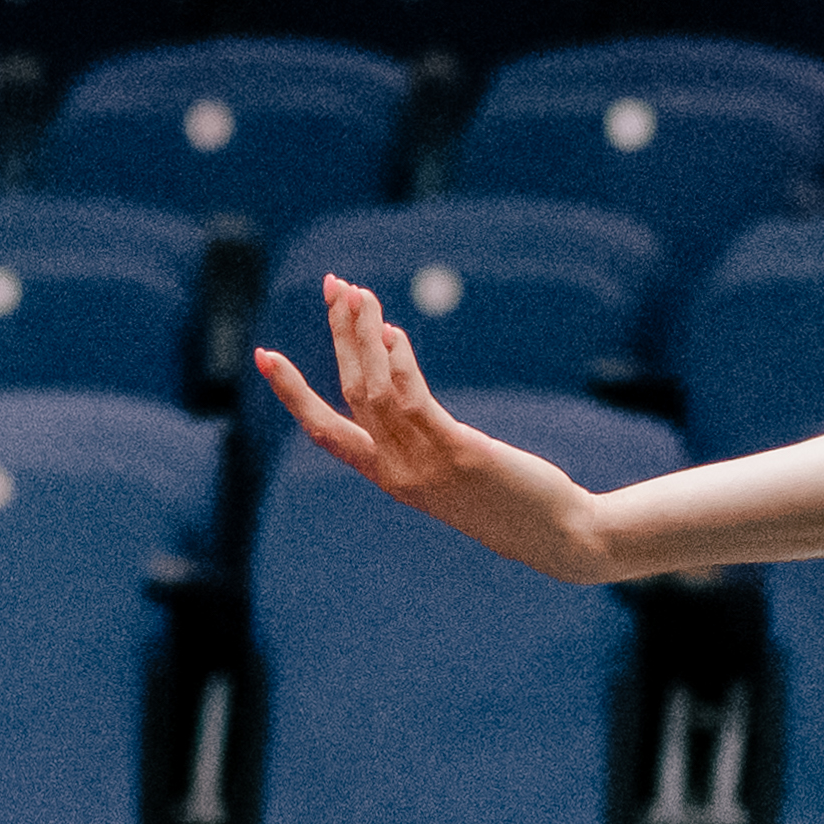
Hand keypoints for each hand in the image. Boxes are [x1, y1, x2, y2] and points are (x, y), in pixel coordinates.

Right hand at [255, 277, 622, 581]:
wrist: (559, 538)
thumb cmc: (513, 499)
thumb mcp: (454, 462)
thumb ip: (423, 422)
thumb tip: (392, 355)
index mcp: (391, 478)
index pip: (326, 431)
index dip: (292, 393)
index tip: (264, 355)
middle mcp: (397, 473)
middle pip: (348, 393)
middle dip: (337, 335)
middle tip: (332, 284)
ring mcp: (423, 465)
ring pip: (373, 388)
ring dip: (363, 333)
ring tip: (357, 290)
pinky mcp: (456, 452)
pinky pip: (412, 396)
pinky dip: (398, 359)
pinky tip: (395, 330)